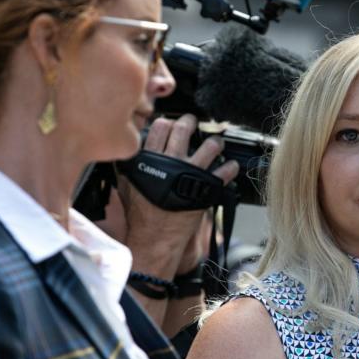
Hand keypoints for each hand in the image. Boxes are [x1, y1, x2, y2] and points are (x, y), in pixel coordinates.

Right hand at [121, 115, 238, 279]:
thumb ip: (130, 164)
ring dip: (215, 142)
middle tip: (192, 122)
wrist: (155, 237)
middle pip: (183, 130)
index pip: (160, 128)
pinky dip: (230, 167)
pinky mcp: (207, 188)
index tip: (171, 123)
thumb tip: (130, 149)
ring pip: (210, 146)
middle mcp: (172, 162)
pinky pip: (225, 171)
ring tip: (216, 143)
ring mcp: (191, 174)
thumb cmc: (141, 214)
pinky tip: (231, 166)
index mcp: (151, 159)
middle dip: (189, 122)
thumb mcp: (127, 184)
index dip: (167, 122)